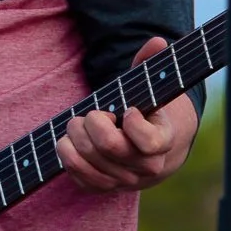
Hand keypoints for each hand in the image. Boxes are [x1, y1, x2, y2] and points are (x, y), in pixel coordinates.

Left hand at [57, 36, 198, 193]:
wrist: (151, 149)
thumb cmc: (146, 110)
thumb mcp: (150, 89)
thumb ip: (151, 65)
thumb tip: (157, 42)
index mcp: (163, 141)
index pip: (147, 141)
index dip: (132, 122)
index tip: (127, 109)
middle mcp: (146, 167)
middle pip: (109, 146)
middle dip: (92, 122)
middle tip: (91, 113)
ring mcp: (124, 181)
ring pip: (89, 162)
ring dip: (75, 136)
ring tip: (77, 124)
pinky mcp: (104, 188)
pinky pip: (79, 177)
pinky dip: (67, 155)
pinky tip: (69, 141)